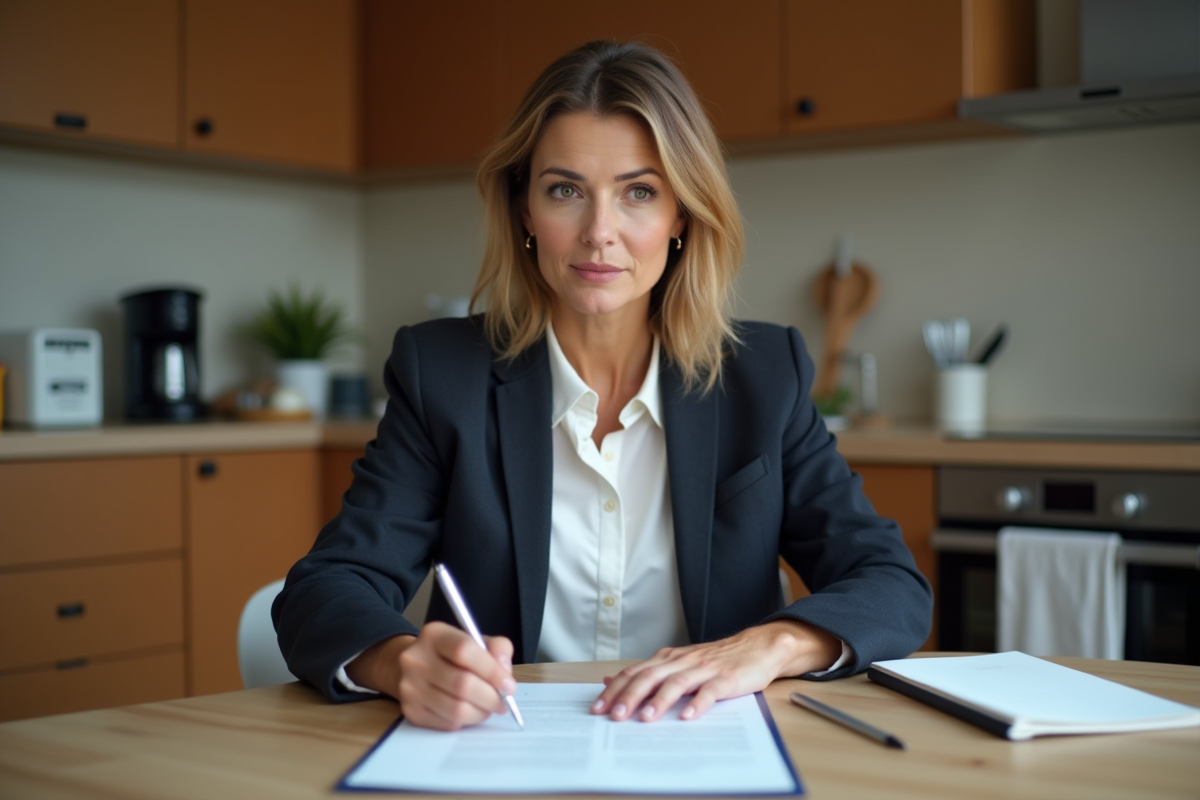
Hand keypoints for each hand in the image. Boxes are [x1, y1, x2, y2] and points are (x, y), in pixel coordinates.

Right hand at [346, 622, 515, 730]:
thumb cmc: (451, 655)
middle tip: (503, 702)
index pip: (464, 650)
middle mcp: (416, 659)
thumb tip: (504, 671)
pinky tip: (470, 711)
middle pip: (462, 684)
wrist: (412, 669)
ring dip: (481, 712)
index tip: (509, 685)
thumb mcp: (474, 640)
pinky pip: (448, 723)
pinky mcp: (411, 711)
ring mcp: (410, 687)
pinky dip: (466, 721)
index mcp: (434, 635)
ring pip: (457, 709)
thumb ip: (497, 648)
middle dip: (490, 697)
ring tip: (488, 707)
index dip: (491, 670)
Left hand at [590, 620, 839, 722]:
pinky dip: (698, 703)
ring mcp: (705, 669)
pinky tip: (688, 716)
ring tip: (646, 718)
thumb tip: (611, 680)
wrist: (757, 647)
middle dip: (630, 697)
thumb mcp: (677, 662)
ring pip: (677, 683)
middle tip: (615, 716)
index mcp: (669, 658)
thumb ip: (647, 672)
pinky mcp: (726, 679)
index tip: (598, 707)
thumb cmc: (716, 660)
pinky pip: (710, 691)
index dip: (615, 690)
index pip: (636, 672)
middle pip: (651, 676)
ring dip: (659, 701)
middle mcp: (683, 661)